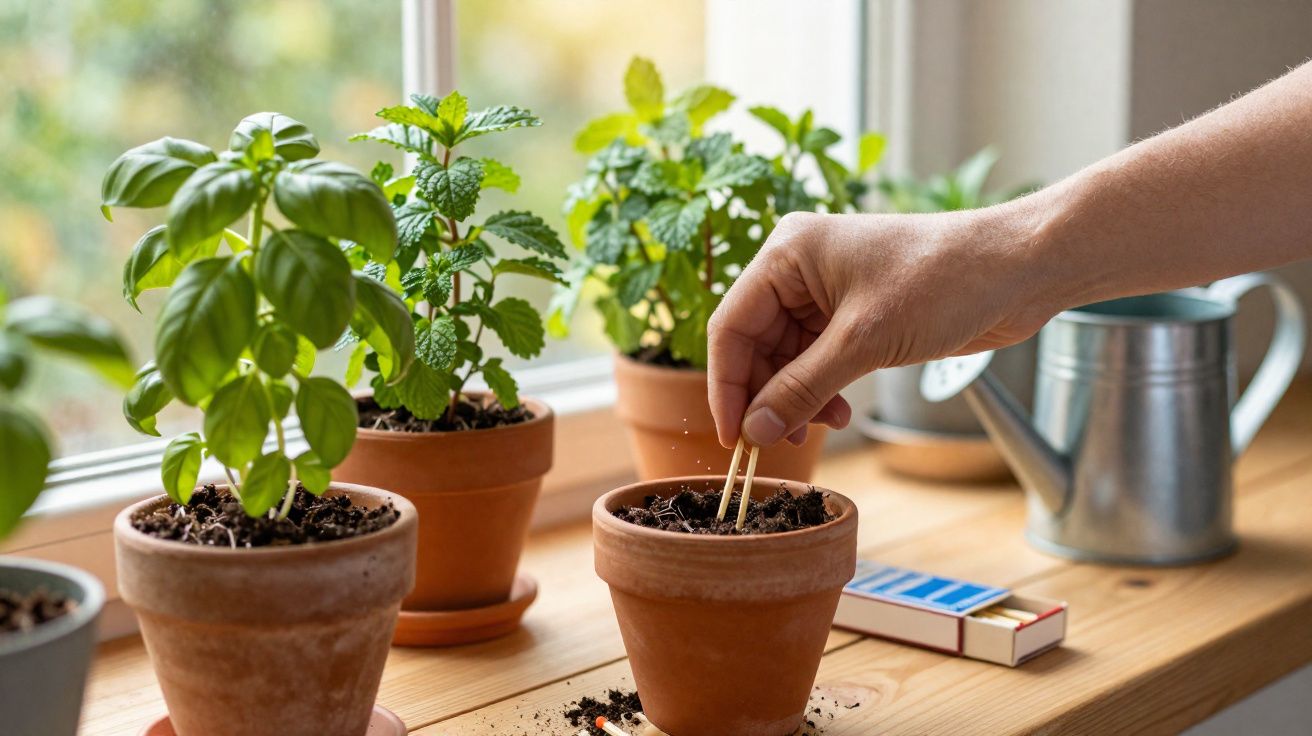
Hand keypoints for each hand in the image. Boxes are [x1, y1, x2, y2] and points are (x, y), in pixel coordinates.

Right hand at [707, 208, 1056, 448]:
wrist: (1019, 268)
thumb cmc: (946, 280)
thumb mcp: (864, 342)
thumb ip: (802, 389)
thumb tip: (755, 430)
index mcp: (787, 253)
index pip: (732, 326)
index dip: (727, 386)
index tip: (733, 437)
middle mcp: (799, 268)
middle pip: (755, 344)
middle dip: (765, 396)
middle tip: (773, 442)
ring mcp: (827, 291)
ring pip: (786, 357)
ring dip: (796, 398)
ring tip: (817, 430)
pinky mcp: (855, 314)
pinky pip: (816, 359)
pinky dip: (820, 390)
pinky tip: (836, 414)